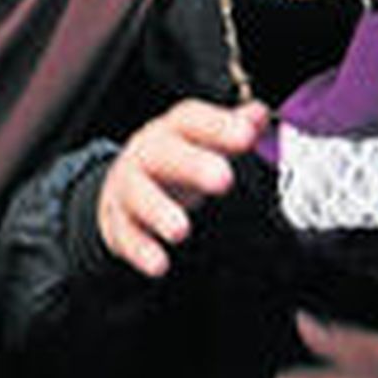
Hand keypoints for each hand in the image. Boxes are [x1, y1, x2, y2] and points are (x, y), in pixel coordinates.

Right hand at [99, 100, 267, 276]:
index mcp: (174, 131)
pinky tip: (159, 263)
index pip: (193, 120)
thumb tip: (259, 114)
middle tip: (223, 178)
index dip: (218, 126)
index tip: (245, 135)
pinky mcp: (118, 222)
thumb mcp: (201, 141)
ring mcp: (129, 188)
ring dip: (159, 212)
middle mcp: (147, 154)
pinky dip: (141, 250)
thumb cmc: (173, 161)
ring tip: (180, 230)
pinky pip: (126, 235)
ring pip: (139, 195)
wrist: (121, 185)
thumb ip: (233, 128)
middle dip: (191, 165)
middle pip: (164, 154)